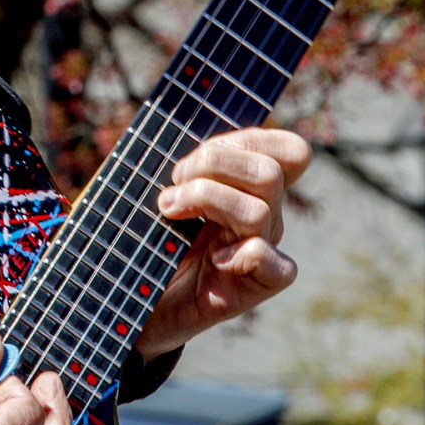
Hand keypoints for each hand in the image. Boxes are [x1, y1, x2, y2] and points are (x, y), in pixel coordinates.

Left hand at [136, 127, 309, 358]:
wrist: (136, 302)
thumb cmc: (146, 239)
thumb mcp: (161, 188)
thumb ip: (182, 160)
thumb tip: (174, 122)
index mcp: (248, 185)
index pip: (288, 150)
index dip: (246, 142)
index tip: (193, 159)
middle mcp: (264, 214)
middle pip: (269, 172)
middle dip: (212, 167)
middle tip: (173, 185)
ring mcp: (263, 249)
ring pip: (260, 211)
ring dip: (205, 202)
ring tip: (169, 211)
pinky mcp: (259, 285)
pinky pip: (276, 264)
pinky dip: (241, 256)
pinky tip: (213, 261)